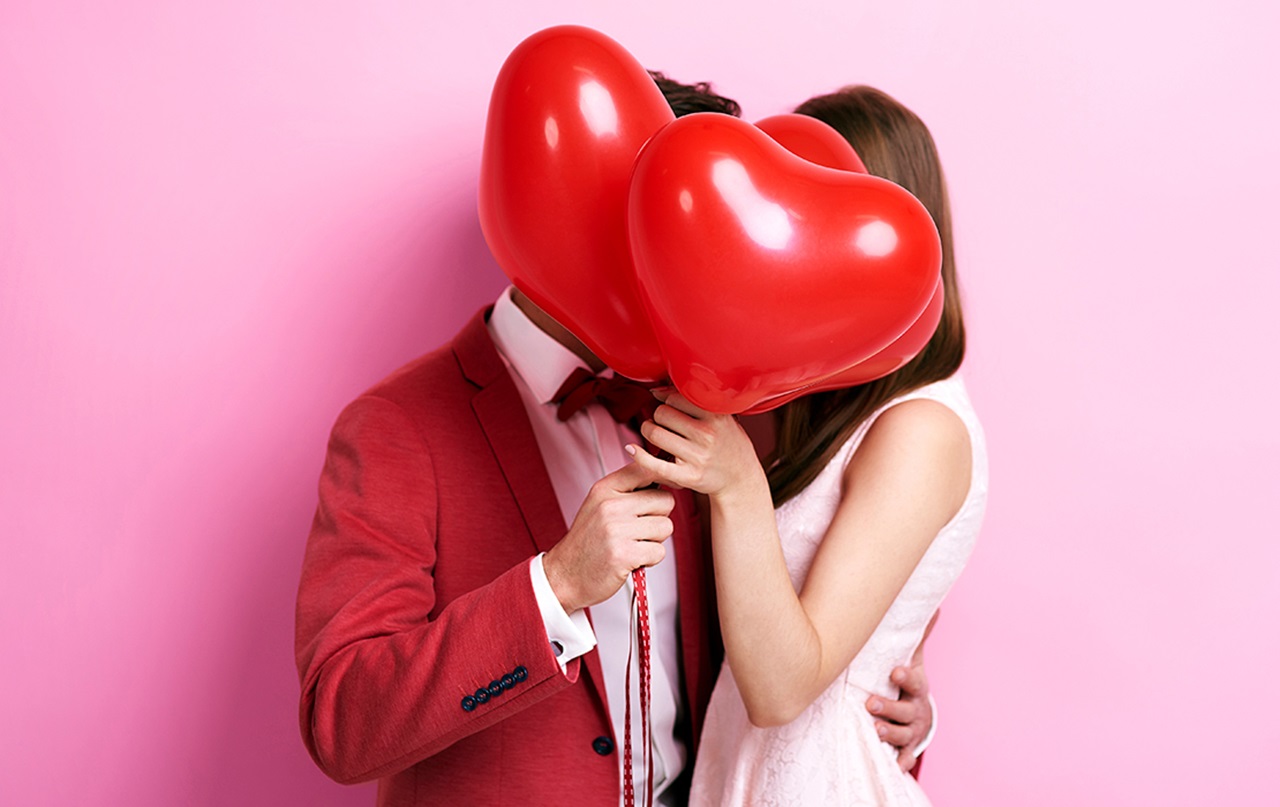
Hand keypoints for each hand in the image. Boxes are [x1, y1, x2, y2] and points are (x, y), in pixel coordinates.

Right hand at [543, 461, 674, 612]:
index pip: (646, 469)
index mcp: (605, 488)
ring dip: (655, 541)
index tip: (660, 493)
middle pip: (666, 500)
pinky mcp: (623, 554)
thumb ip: (628, 489)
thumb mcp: (600, 504)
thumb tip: (666, 476)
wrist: (566, 574)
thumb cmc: (589, 541)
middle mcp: (610, 505)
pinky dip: (650, 560)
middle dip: (659, 518)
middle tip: (638, 531)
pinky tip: (631, 559)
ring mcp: (616, 529)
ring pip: (666, 526)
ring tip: (633, 545)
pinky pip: (659, 551)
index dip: (663, 479)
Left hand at [627, 389, 762, 496]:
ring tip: (656, 433)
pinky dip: (638, 454)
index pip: (675, 396)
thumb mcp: (722, 417)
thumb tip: (657, 390)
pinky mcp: (687, 477)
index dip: (666, 399)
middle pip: (661, 413)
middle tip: (663, 422)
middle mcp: (707, 435)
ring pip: (654, 434)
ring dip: (649, 431)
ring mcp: (697, 457)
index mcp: (716, 416)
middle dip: (658, 416)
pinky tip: (633, 449)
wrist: (740, 479)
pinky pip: (653, 463)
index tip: (667, 404)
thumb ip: (695, 401)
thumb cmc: (727, 444)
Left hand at [866, 611, 936, 771]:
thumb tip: (934, 606)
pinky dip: (900, 762)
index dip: (906, 677)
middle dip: (889, 708)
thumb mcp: (914, 660)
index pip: (914, 682)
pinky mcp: (905, 748)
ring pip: (902, 736)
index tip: (895, 671)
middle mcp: (916, 711)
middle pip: (905, 711)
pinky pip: (903, 758)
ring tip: (873, 729)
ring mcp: (911, 732)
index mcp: (917, 688)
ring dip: (889, 734)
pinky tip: (893, 765)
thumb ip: (917, 637)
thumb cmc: (908, 683)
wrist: (917, 715)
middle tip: (870, 703)